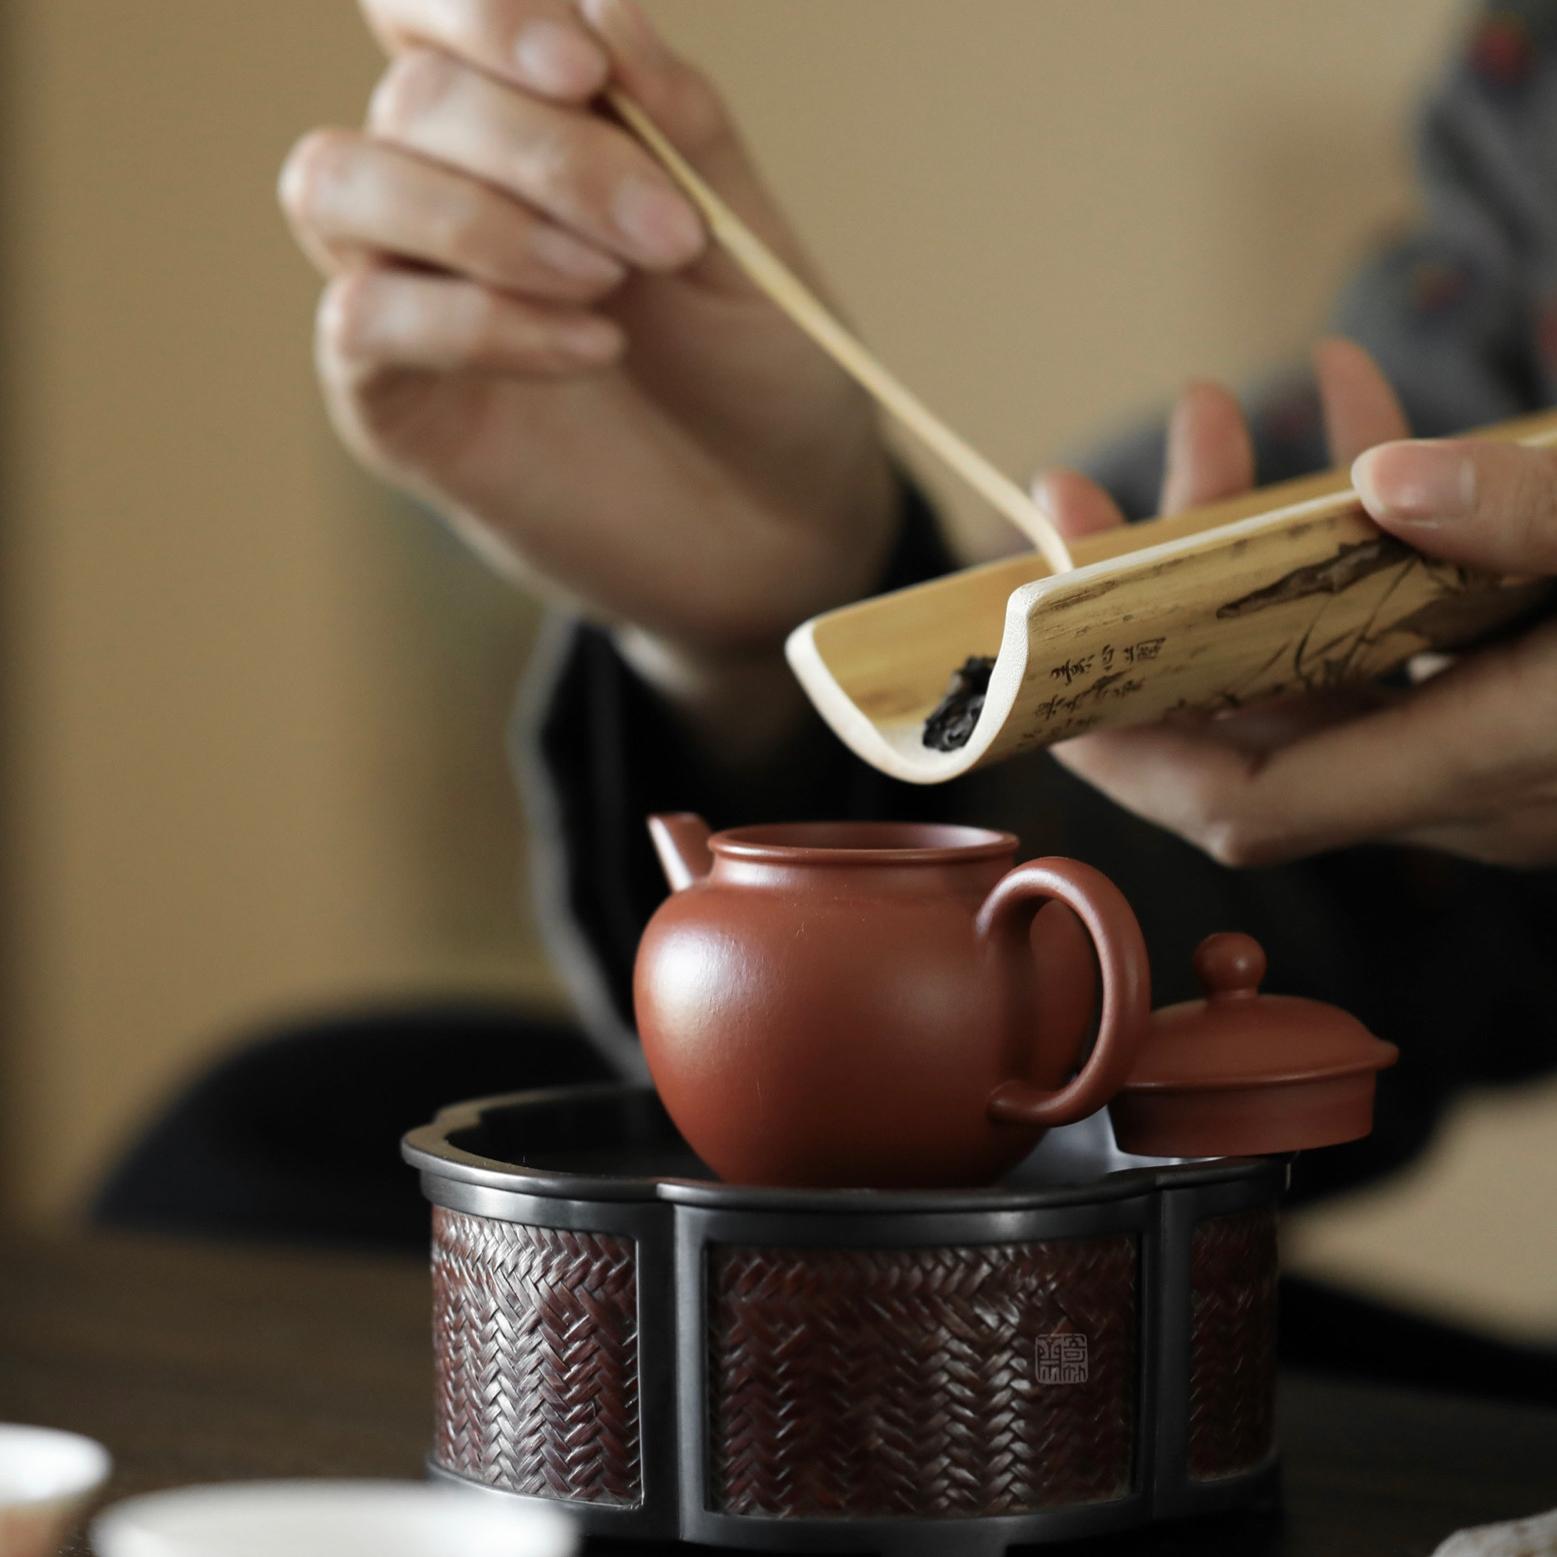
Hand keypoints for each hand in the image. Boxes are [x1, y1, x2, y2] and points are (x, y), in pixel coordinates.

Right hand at [280, 0, 896, 743]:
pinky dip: (474, 319)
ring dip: (478, 218)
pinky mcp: (396, 407)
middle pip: (409, 96)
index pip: (427, 11)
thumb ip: (684, 128)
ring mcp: (410, 299)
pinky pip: (366, 320)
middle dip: (542, 149)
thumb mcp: (754, 246)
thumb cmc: (765, 380)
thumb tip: (603, 1)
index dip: (476, 6)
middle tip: (664, 232)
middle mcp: (450, 196)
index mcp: (531, 131)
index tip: (582, 68)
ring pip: (338, 183)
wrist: (774, 534)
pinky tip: (591, 350)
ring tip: (609, 283)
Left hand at [1036, 339, 1556, 868]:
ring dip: (1249, 543)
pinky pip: (1395, 630)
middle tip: (1081, 494)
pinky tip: (1352, 416)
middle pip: (1249, 713)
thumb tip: (1381, 476)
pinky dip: (1359, 538)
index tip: (1038, 665)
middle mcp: (1458, 775)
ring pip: (1312, 657)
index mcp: (1477, 764)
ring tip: (1209, 412)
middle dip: (1157, 599)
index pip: (1242, 803)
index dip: (1126, 752)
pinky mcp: (1505, 699)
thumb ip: (1525, 518)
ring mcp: (1478, 738)